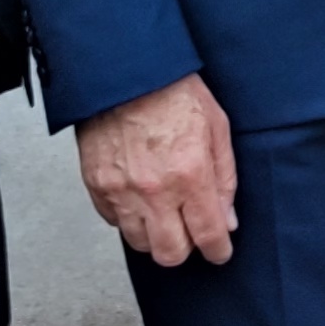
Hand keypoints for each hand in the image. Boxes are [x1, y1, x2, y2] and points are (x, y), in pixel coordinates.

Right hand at [77, 75, 240, 264]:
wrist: (125, 72)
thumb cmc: (172, 92)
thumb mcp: (217, 129)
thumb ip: (225, 180)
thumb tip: (227, 220)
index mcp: (190, 175)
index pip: (208, 235)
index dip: (218, 250)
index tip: (219, 251)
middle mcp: (154, 190)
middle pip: (169, 253)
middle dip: (185, 250)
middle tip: (190, 232)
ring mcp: (121, 190)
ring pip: (139, 243)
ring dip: (154, 235)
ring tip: (162, 213)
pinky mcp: (97, 185)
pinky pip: (113, 221)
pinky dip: (128, 217)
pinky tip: (138, 198)